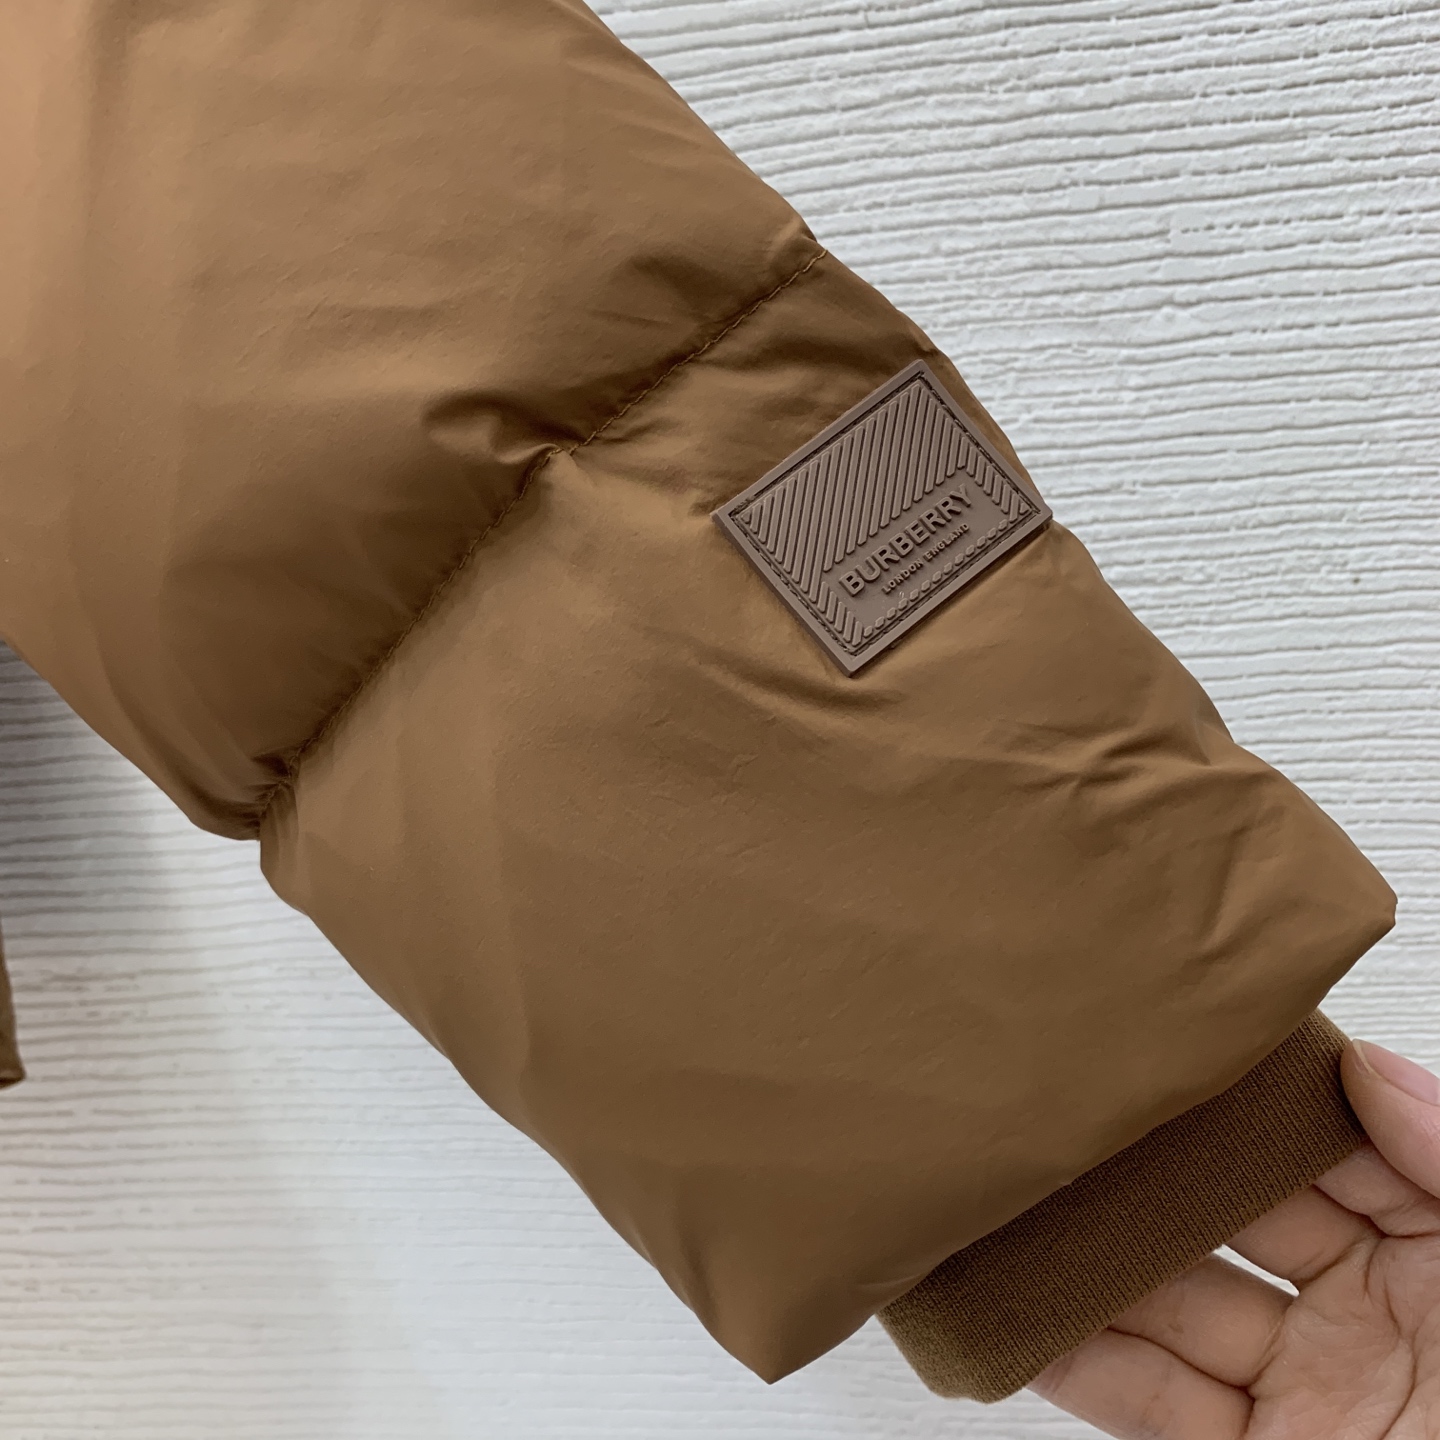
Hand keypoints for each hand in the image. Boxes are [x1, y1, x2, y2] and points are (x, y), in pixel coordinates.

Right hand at [1031, 1041, 1439, 1437]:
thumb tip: (1365, 1066)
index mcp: (1432, 1251)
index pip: (1315, 1148)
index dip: (1240, 1104)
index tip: (1165, 1058)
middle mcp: (1357, 1311)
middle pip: (1220, 1221)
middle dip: (1141, 1178)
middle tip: (1064, 1133)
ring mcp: (1297, 1388)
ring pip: (1166, 1307)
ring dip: (1087, 1269)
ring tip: (1017, 1220)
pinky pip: (1149, 1402)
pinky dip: (1077, 1365)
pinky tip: (1028, 1325)